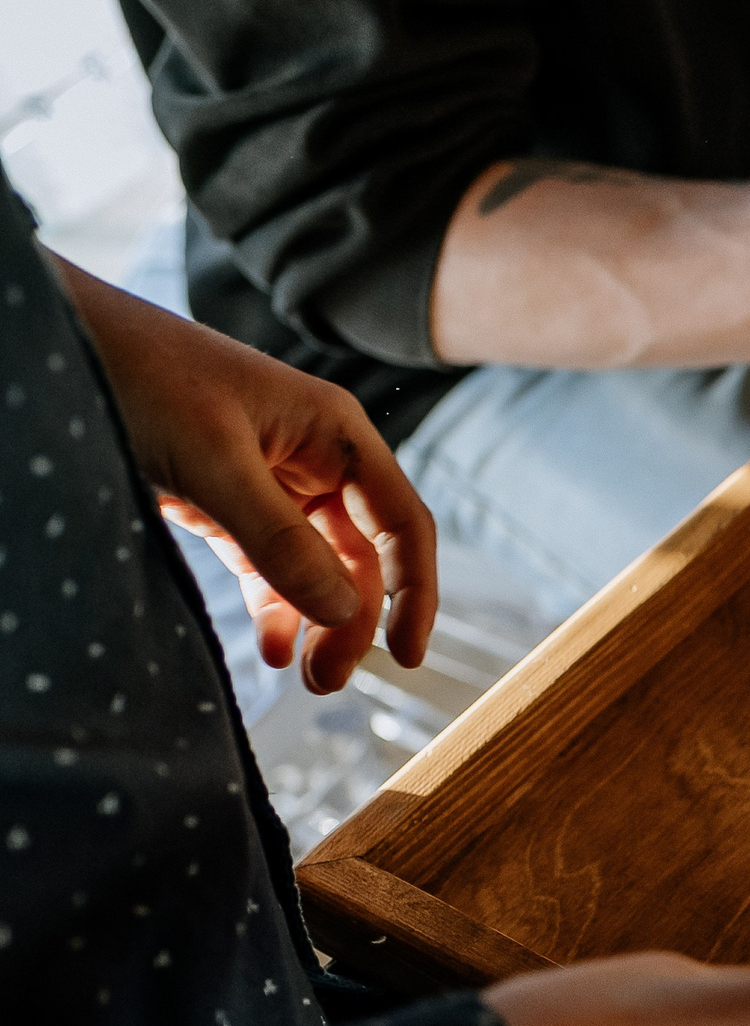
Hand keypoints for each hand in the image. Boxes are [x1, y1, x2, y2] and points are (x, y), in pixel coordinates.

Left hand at [51, 254, 435, 692]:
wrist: (59, 344)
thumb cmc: (137, 376)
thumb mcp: (213, 462)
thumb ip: (280, 541)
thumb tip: (344, 614)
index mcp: (333, 433)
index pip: (402, 522)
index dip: (413, 591)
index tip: (406, 656)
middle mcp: (313, 459)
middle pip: (360, 556)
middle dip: (351, 620)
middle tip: (325, 681)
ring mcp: (270, 482)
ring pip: (317, 567)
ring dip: (315, 623)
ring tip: (303, 677)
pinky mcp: (226, 502)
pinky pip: (267, 565)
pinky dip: (273, 607)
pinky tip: (269, 646)